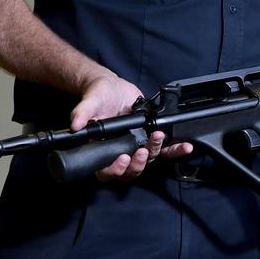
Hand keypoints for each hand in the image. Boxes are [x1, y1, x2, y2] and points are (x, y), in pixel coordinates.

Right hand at [70, 71, 191, 181]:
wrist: (112, 87)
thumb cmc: (98, 97)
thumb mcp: (89, 102)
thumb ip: (82, 113)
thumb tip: (75, 124)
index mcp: (101, 150)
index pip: (106, 171)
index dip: (115, 170)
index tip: (122, 159)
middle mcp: (119, 152)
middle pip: (130, 171)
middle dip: (137, 164)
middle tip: (141, 152)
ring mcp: (136, 147)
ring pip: (147, 162)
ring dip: (153, 153)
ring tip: (156, 138)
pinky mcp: (150, 139)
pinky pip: (164, 150)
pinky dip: (175, 150)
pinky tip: (184, 147)